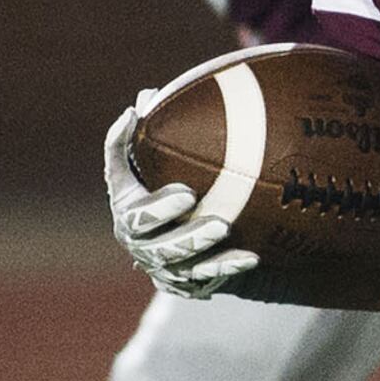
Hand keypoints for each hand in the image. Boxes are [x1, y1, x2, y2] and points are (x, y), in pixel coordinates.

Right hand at [103, 91, 256, 297]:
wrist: (171, 223)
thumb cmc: (155, 179)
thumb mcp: (142, 157)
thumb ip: (138, 132)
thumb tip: (145, 99)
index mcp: (127, 210)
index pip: (136, 213)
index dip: (159, 207)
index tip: (187, 193)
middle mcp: (139, 243)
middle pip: (160, 245)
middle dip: (189, 235)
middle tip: (219, 222)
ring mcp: (161, 265)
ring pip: (182, 265)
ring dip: (208, 252)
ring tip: (230, 233)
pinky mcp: (183, 281)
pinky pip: (206, 278)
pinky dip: (228, 267)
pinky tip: (251, 258)